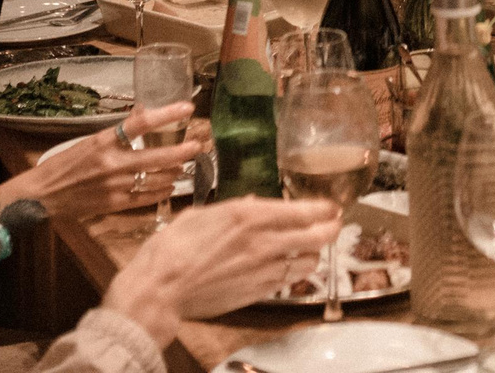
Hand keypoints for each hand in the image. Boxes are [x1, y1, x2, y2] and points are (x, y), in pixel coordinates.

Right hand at [0, 102, 200, 221]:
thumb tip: (142, 114)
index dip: (167, 114)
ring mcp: (115, 186)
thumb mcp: (89, 141)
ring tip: (186, 166)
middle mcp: (112, 163)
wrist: (42, 195)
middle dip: (183, 151)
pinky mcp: (115, 204)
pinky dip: (161, 191)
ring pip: (156, 178)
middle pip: (157, 156)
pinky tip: (170, 186)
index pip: (141, 123)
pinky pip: (146, 198)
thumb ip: (117, 133)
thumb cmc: (64, 165)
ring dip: (175, 172)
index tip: (187, 108)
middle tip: (198, 145)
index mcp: (104, 141)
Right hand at [100, 196, 341, 341]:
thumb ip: (233, 208)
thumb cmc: (172, 248)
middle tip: (334, 224)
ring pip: (309, 261)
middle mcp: (263, 241)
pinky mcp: (258, 292)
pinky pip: (289, 280)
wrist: (160, 289)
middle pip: (317, 236)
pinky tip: (291, 267)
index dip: (324, 208)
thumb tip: (255, 203)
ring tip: (311, 248)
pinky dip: (295, 272)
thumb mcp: (201, 214)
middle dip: (331, 229)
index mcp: (249, 216)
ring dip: (314, 253)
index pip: (304, 210)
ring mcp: (263, 269)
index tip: (331, 206)